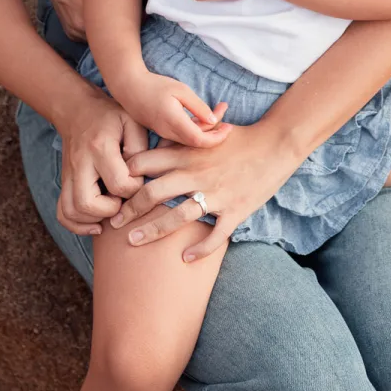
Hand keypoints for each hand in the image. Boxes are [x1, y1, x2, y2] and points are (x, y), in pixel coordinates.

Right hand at [52, 82, 148, 235]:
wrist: (77, 109)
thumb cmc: (111, 116)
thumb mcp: (132, 121)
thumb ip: (140, 147)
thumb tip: (140, 176)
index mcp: (100, 147)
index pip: (118, 183)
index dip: (134, 188)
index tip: (139, 179)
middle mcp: (80, 164)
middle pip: (87, 203)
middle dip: (110, 210)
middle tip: (123, 200)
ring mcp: (68, 175)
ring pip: (71, 211)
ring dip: (93, 219)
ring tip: (111, 210)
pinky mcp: (64, 182)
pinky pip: (62, 213)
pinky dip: (77, 224)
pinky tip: (96, 223)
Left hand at [109, 120, 298, 260]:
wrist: (277, 143)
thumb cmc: (243, 137)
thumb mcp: (210, 132)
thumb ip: (186, 137)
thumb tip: (162, 137)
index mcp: (189, 153)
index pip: (147, 163)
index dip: (126, 176)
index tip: (114, 189)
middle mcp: (197, 173)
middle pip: (153, 193)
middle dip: (129, 209)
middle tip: (113, 222)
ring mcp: (216, 194)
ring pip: (177, 216)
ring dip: (152, 231)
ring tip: (133, 242)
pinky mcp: (234, 210)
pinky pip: (214, 235)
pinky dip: (199, 248)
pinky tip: (185, 258)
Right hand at [122, 69, 232, 148]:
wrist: (128, 87)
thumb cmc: (155, 85)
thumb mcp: (180, 90)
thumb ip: (198, 107)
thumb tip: (214, 121)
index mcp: (174, 123)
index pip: (200, 140)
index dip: (217, 138)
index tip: (230, 127)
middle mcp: (169, 133)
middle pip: (197, 141)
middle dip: (216, 131)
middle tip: (226, 111)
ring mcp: (164, 134)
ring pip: (190, 138)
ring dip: (206, 128)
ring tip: (219, 109)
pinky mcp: (162, 131)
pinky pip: (182, 135)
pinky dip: (195, 127)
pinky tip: (203, 115)